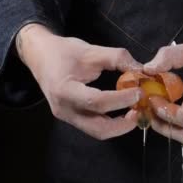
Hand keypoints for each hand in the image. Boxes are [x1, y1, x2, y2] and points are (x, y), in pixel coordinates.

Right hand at [16, 24, 142, 139]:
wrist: (40, 56)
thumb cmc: (63, 52)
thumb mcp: (91, 50)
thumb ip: (117, 58)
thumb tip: (142, 70)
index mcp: (65, 90)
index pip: (96, 102)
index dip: (120, 99)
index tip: (138, 91)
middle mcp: (64, 109)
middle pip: (98, 129)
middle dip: (123, 125)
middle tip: (140, 111)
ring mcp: (67, 117)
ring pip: (97, 131)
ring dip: (119, 126)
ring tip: (135, 112)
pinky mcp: (72, 118)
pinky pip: (94, 126)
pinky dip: (111, 123)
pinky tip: (123, 112)